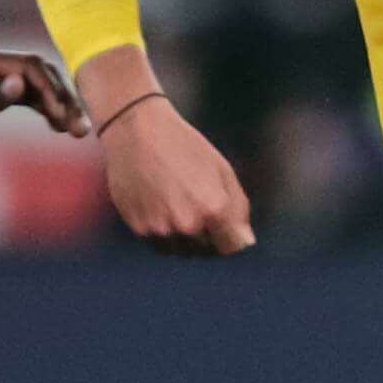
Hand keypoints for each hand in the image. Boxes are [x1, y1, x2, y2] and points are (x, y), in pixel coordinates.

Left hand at [0, 49, 86, 152]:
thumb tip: (22, 85)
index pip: (31, 68)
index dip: (52, 91)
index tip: (62, 119)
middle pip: (40, 73)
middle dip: (63, 98)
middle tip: (81, 129)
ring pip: (36, 86)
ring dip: (58, 105)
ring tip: (77, 131)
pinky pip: (26, 95)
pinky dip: (43, 109)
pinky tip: (56, 126)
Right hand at [103, 94, 254, 255]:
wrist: (137, 131)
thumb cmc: (184, 146)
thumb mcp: (222, 170)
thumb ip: (237, 209)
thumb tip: (245, 242)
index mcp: (213, 209)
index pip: (230, 246)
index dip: (229, 235)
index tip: (223, 222)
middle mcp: (187, 225)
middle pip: (206, 251)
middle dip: (208, 236)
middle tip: (197, 207)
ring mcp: (161, 230)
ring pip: (181, 251)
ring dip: (184, 238)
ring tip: (178, 204)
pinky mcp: (139, 229)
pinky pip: (159, 244)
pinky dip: (163, 235)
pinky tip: (161, 206)